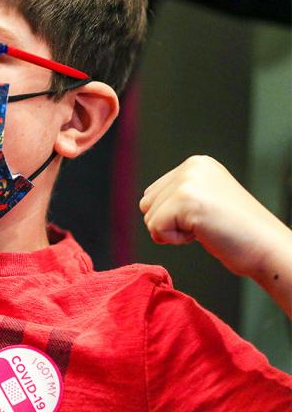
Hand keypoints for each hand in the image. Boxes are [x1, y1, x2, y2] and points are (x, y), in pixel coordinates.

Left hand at [139, 155, 289, 278]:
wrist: (266, 248)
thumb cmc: (238, 232)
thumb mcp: (205, 199)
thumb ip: (177, 194)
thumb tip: (144, 204)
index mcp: (196, 164)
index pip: (153, 194)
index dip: (173, 215)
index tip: (204, 216)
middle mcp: (192, 166)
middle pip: (147, 204)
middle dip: (170, 222)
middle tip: (205, 224)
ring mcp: (188, 182)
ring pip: (149, 217)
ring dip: (173, 232)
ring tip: (205, 227)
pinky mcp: (185, 201)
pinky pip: (155, 229)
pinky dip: (174, 240)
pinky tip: (202, 234)